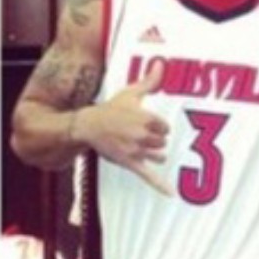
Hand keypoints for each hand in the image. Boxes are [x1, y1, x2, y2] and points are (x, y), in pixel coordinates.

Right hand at [74, 62, 172, 194]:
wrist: (87, 125)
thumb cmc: (111, 108)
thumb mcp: (130, 93)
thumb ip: (149, 82)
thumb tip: (161, 64)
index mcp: (145, 118)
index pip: (165, 127)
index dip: (158, 125)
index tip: (144, 122)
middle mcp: (141, 135)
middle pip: (163, 141)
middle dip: (154, 138)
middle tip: (137, 133)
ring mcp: (136, 151)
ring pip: (159, 155)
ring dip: (153, 152)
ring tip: (137, 144)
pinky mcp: (130, 163)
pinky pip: (148, 176)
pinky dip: (160, 185)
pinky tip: (171, 194)